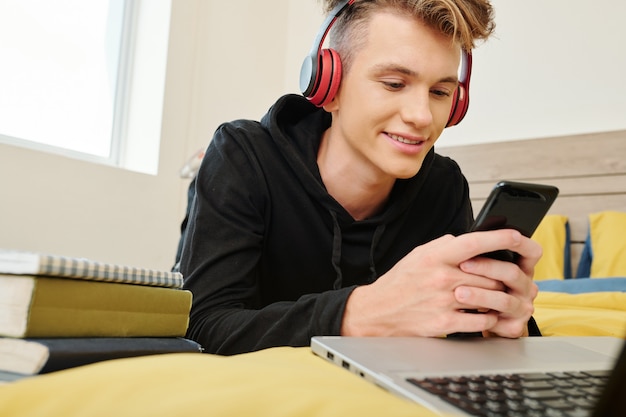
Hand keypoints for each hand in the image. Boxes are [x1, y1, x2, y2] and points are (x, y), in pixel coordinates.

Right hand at [341, 229, 538, 336]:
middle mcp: (441, 277)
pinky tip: (486, 315)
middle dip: (501, 277)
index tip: (517, 236)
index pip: (474, 242)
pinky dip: (490, 319)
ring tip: (499, 297)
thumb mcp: (419, 254)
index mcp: (435, 256)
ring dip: (499, 298)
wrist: (378, 311)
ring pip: (490, 298)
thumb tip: (472, 240)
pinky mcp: (445, 324)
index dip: (500, 238)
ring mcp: (444, 302)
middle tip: (507, 278)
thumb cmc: (401, 282)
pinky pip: (482, 322)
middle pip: (490, 275)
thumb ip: (446, 246)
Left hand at [455, 231, 540, 337]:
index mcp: (520, 268)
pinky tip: (463, 313)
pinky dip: (479, 318)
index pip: (532, 252)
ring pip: (504, 300)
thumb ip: (475, 252)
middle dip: (487, 267)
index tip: (510, 236)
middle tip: (463, 264)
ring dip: (480, 295)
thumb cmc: (474, 287)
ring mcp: (521, 308)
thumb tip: (456, 238)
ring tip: (458, 292)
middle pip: (512, 273)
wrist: (472, 320)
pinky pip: (497, 322)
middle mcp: (525, 287)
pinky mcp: (513, 327)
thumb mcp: (476, 268)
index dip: (523, 244)